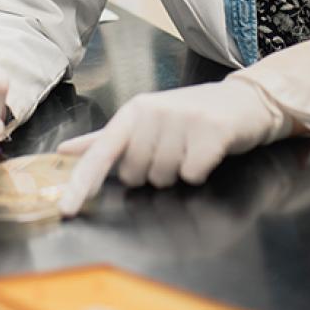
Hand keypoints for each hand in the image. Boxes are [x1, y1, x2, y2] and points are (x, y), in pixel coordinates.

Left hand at [57, 77, 288, 215]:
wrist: (245, 100)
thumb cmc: (192, 114)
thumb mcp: (146, 121)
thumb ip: (105, 139)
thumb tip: (64, 151)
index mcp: (134, 111)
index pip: (101, 151)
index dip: (82, 182)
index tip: (67, 209)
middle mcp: (154, 111)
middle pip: (136, 175)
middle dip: (154, 172)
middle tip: (174, 150)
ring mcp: (182, 119)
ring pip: (164, 178)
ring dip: (178, 173)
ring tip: (192, 148)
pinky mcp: (210, 131)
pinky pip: (192, 175)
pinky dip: (200, 172)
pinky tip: (208, 153)